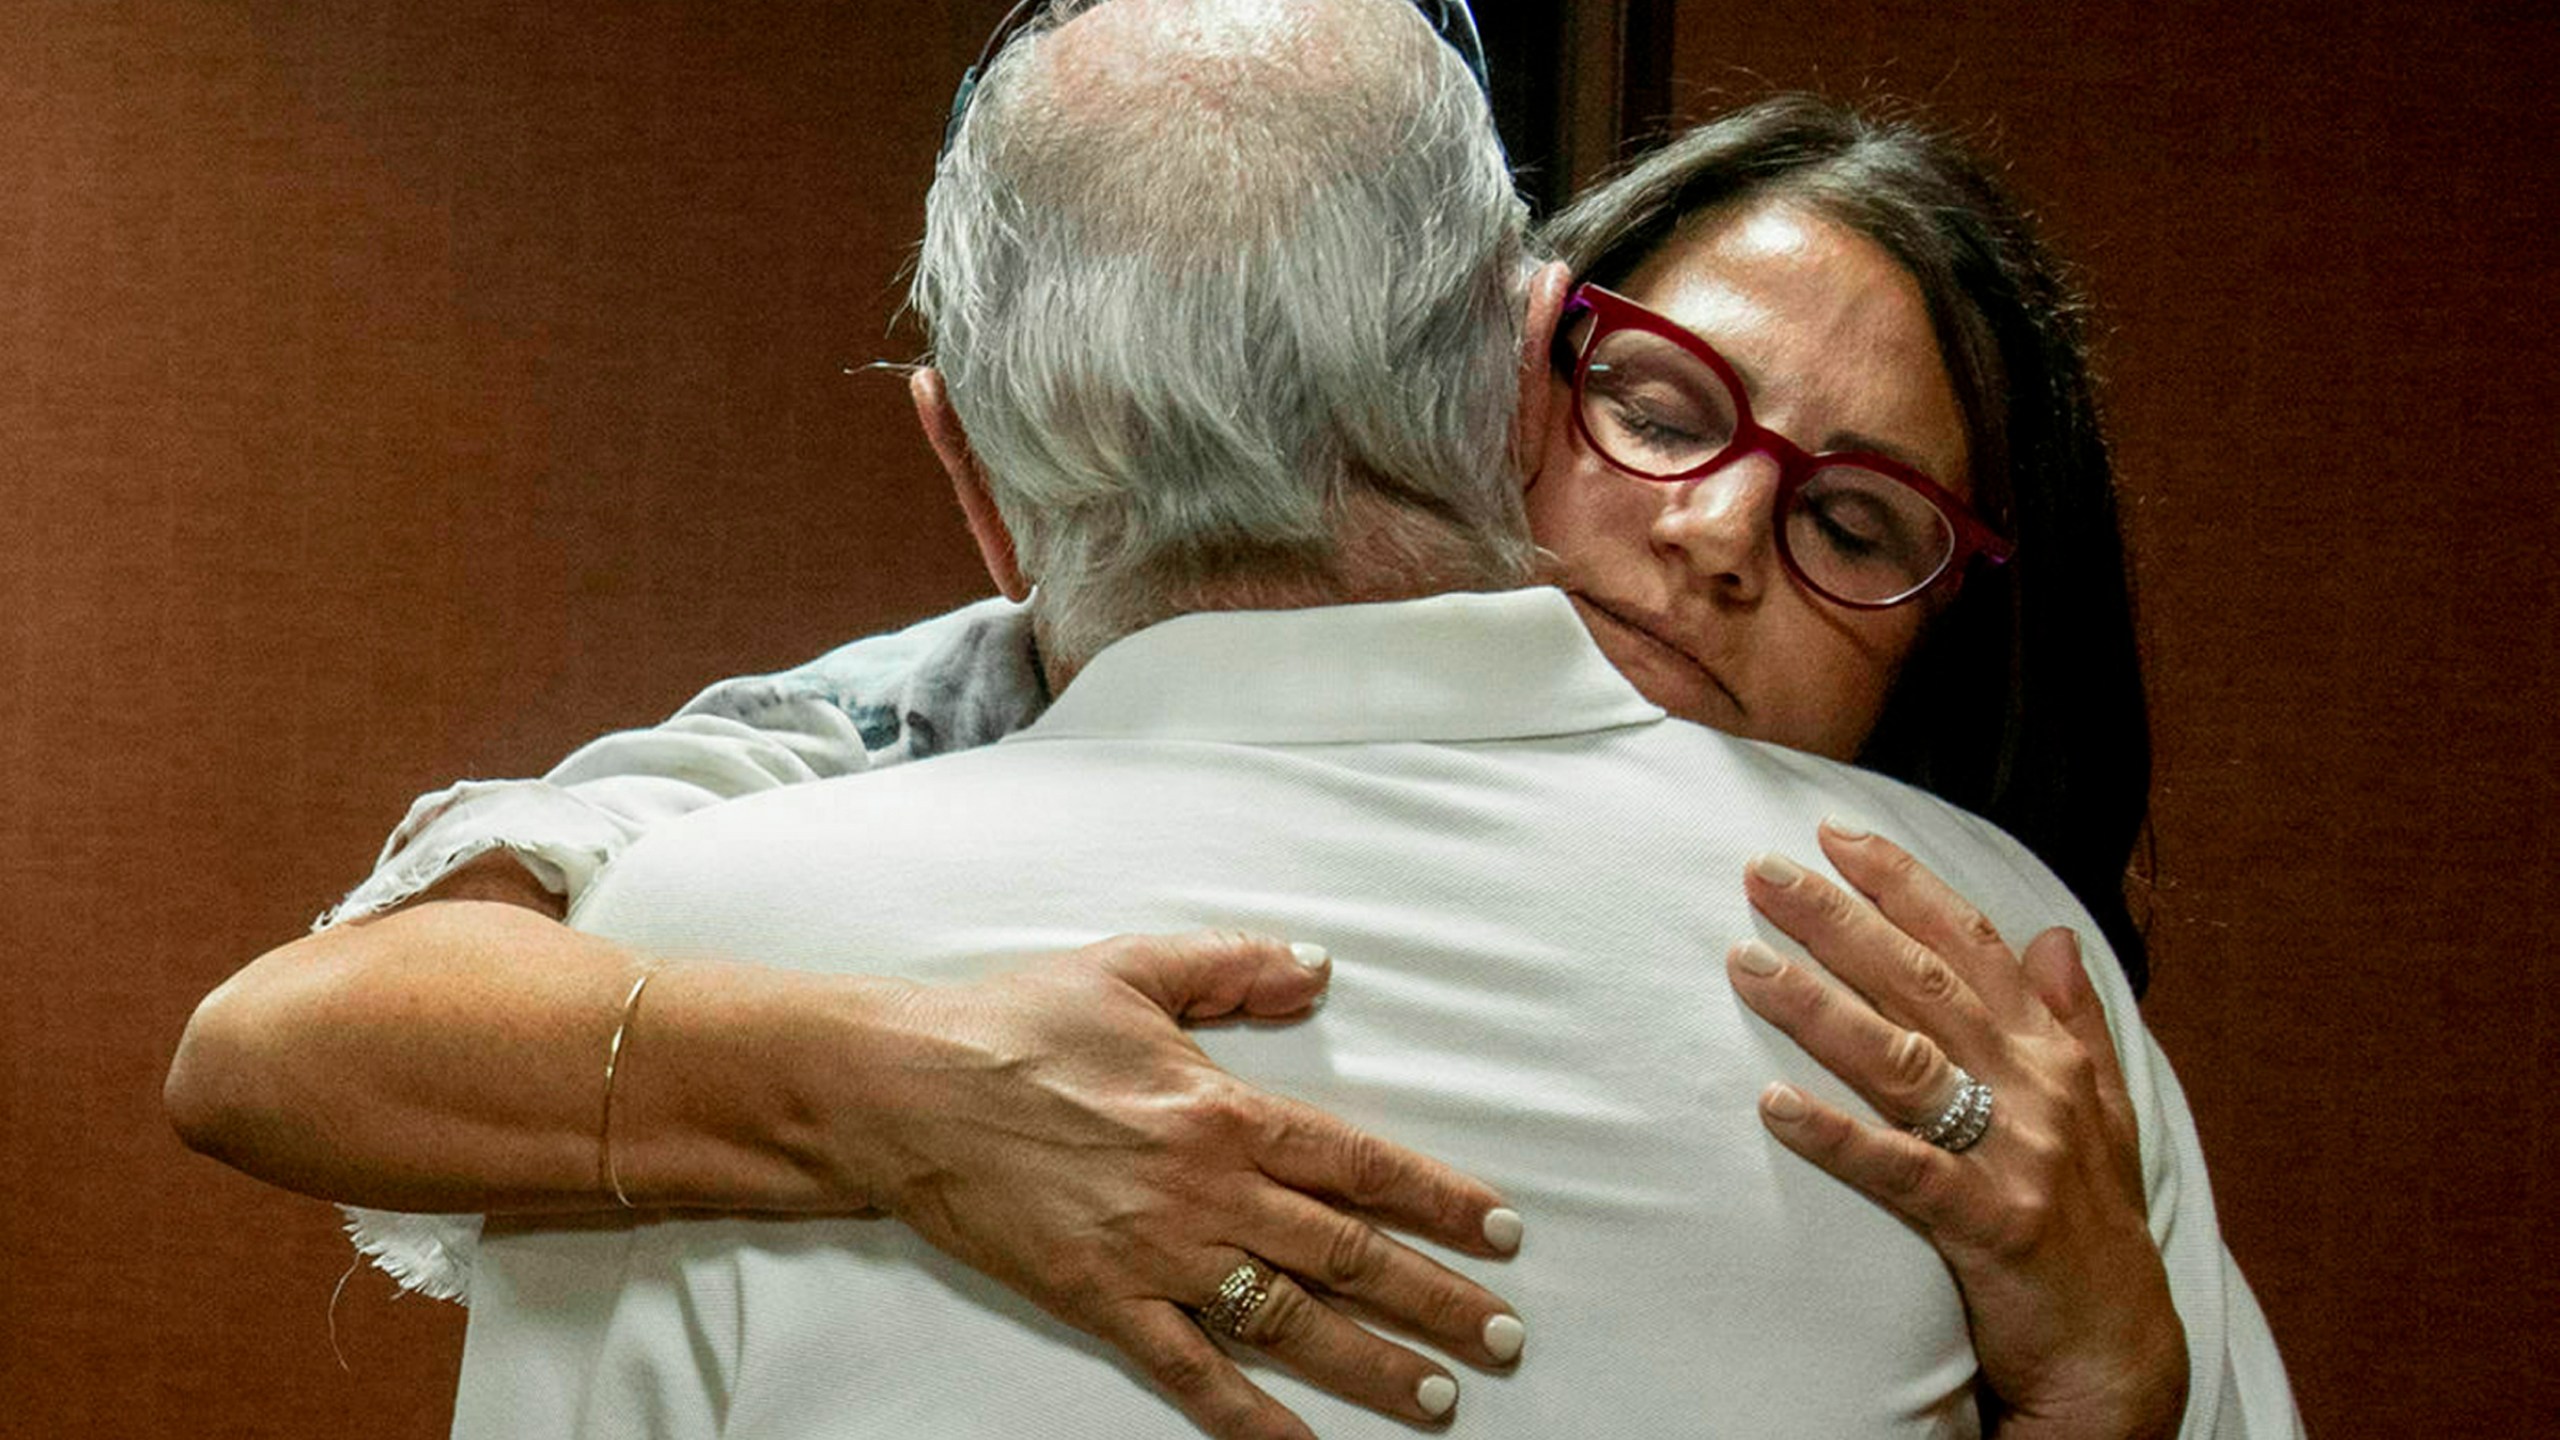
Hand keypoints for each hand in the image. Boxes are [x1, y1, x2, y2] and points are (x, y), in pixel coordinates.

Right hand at [856, 930, 1524, 1439]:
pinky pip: (1192, 1373)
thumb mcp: (1135, 967)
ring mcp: (1157, 1255)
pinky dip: (1251, 1419)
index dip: (1440, 1199)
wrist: (905, 1090)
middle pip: (1347, 1252)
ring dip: (1374, 1364)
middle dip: (1437, 1299)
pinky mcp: (1102, 1302)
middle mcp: (1207, 1190)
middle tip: (1504, 1337)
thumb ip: (1235, 969)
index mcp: (1224, 1109)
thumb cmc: (1016, 1024)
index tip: (1501, 1232)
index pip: (1359, 1162)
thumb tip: (1315, 968)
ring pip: (1290, 1321)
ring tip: (1441, 1399)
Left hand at [1727, 822, 2187, 1438]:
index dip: (1903, 884)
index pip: (1971, 943)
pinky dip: (1835, 1135)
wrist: (2120, 1348)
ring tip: (1745, 964)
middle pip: (1923, 983)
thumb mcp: (2099, 1109)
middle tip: (1760, 872)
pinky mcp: (1988, 1226)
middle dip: (1839, 919)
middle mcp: (2037, 1088)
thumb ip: (2074, 1018)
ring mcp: (2014, 1156)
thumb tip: (2052, 934)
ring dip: (1818, 1008)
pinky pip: (1899, 1170)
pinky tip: (1771, 1106)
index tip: (1834, 836)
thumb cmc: (2093, 1221)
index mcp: (2052, 1053)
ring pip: (1903, 1060)